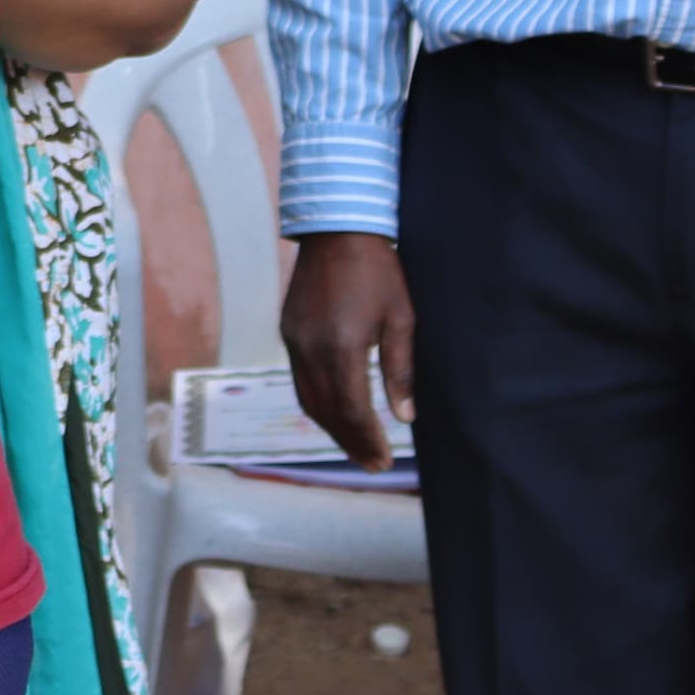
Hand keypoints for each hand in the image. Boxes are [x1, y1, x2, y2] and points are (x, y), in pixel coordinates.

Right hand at [280, 232, 415, 471]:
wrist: (336, 230)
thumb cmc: (379, 272)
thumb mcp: (401, 320)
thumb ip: (400, 371)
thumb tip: (405, 418)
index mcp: (342, 347)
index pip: (352, 409)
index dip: (368, 440)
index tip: (385, 461)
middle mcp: (310, 349)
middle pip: (325, 412)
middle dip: (349, 442)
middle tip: (372, 464)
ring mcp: (294, 340)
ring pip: (307, 399)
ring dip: (330, 428)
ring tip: (355, 446)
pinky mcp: (288, 331)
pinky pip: (299, 379)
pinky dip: (317, 403)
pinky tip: (335, 411)